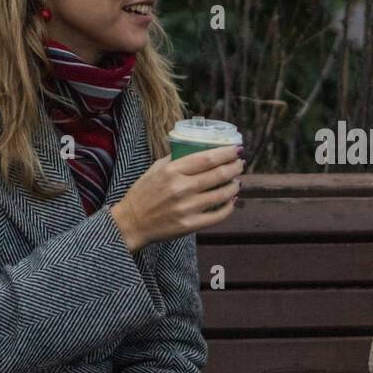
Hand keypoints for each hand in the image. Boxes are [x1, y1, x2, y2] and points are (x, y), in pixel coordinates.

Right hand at [110, 144, 244, 251]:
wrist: (132, 222)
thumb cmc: (143, 193)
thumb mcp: (155, 169)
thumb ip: (175, 158)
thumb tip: (199, 148)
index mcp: (172, 171)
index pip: (207, 158)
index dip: (227, 153)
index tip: (237, 149)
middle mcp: (181, 188)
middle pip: (218, 174)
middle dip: (235, 167)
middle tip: (241, 163)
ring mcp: (187, 208)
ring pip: (222, 194)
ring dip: (234, 186)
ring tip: (237, 181)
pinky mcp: (190, 225)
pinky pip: (218, 215)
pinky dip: (229, 206)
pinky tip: (231, 199)